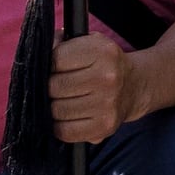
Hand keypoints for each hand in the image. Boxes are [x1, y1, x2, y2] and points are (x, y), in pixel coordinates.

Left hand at [45, 24, 139, 144]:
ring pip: (57, 110)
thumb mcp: (89, 43)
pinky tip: (68, 116)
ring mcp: (107, 104)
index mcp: (103, 51)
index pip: (56, 59)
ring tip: (66, 100)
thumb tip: (40, 54)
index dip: (50, 65)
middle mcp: (108, 77)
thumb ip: (62, 43)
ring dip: (55, 107)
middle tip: (61, 86)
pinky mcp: (104, 127)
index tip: (57, 68)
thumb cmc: (103, 64)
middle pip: (55, 86)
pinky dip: (60, 125)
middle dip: (51, 87)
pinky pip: (65, 131)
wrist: (135, 86)